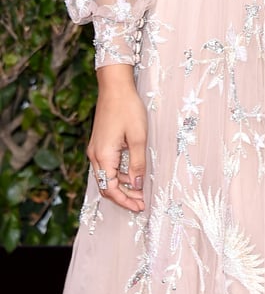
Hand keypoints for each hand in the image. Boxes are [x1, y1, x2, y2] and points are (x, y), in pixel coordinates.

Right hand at [87, 64, 146, 211]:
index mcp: (103, 157)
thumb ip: (137, 163)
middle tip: (141, 202)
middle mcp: (95, 156)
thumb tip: (137, 185)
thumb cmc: (128, 109)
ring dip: (123, 184)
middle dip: (124, 196)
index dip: (125, 200)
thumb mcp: (138, 137)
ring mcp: (96, 149)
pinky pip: (108, 165)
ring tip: (141, 189)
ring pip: (108, 176)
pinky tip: (134, 171)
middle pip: (107, 186)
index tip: (140, 206)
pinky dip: (120, 172)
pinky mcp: (100, 143)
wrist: (115, 87)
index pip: (111, 189)